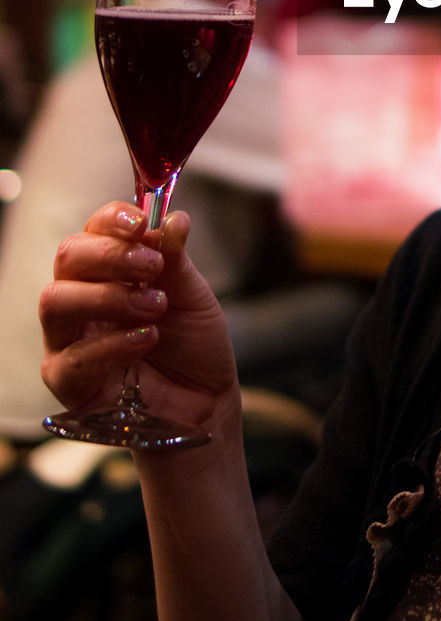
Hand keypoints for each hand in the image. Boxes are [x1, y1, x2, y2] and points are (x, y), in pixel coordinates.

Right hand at [40, 201, 239, 434]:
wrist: (205, 401)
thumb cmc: (194, 345)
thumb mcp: (193, 295)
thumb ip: (176, 259)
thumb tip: (175, 218)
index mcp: (110, 269)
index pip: (94, 230)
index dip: (112, 220)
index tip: (140, 223)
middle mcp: (82, 297)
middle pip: (68, 257)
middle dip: (110, 255)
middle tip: (152, 267)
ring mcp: (68, 338)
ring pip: (56, 301)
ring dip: (109, 297)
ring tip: (154, 307)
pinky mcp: (68, 380)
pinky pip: (71, 356)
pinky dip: (112, 343)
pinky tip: (147, 340)